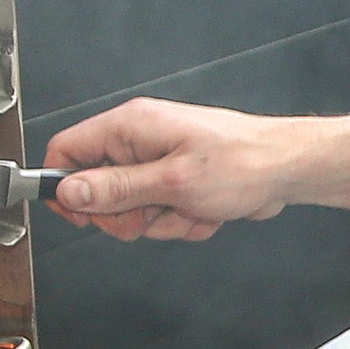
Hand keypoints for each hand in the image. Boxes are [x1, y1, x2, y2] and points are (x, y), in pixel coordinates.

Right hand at [44, 99, 296, 241]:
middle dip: (125, 214)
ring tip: (191, 207)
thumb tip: (67, 191)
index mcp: (130, 126)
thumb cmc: (242, 163)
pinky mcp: (176, 182)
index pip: (66, 149)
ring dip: (161, 222)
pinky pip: (160, 215)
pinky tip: (205, 211)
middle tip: (153, 213)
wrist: (286, 170)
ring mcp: (158, 162)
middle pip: (97, 190)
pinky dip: (182, 221)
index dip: (63, 187)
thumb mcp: (171, 182)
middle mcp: (140, 141)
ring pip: (131, 210)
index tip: (79, 215)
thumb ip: (115, 188)